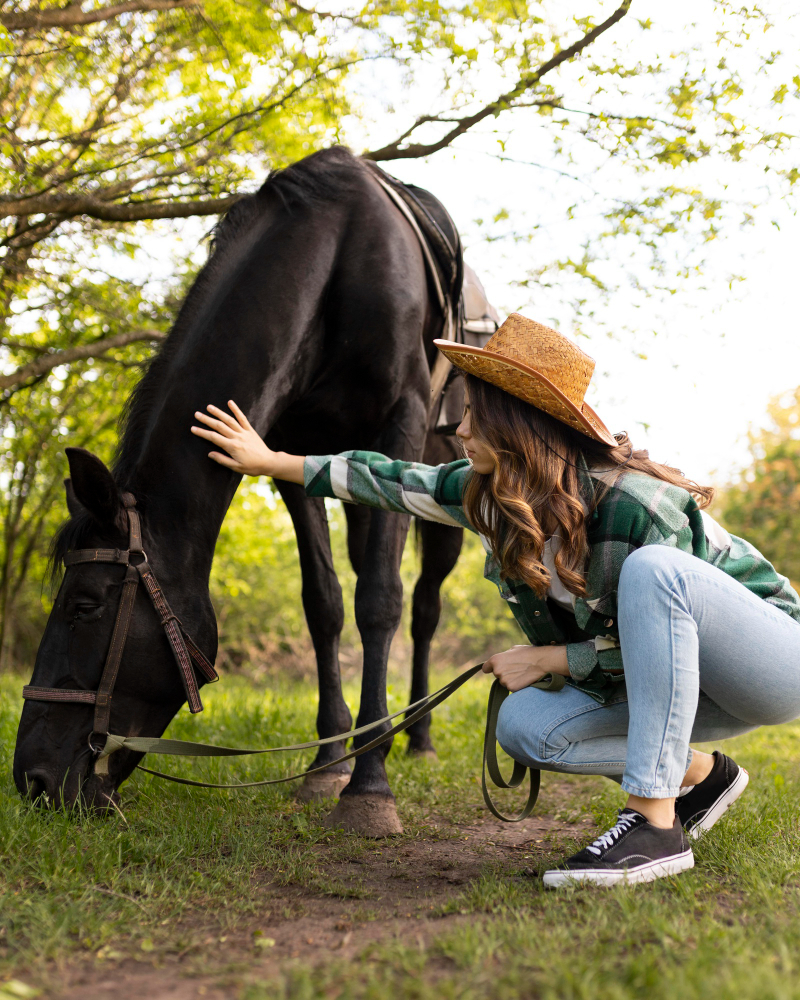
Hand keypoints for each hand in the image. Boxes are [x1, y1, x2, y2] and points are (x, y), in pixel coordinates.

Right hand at [190, 400, 304, 481]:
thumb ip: (222, 460)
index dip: (202, 432)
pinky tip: (230, 402)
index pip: (214, 437)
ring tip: (209, 407)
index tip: (193, 428)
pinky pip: (243, 418)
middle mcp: (237, 437)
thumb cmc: (252, 467)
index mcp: (232, 447)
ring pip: (229, 420)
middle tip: (197, 414)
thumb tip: (210, 454)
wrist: (269, 462)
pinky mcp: (250, 430)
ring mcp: (244, 432)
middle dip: (207, 420)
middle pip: (219, 426)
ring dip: (218, 412)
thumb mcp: (236, 467)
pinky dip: (236, 410)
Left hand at [482, 644, 567, 691]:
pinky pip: (512, 688)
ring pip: (505, 682)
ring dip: (511, 679)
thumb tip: (499, 661)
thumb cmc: (529, 653)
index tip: (496, 669)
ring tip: (522, 672)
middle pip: (497, 675)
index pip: (486, 668)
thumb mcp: (513, 649)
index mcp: (495, 659)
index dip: (491, 668)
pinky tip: (524, 679)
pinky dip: (517, 685)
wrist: (542, 662)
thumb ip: (503, 656)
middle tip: (517, 668)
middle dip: (505, 673)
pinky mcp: (512, 688)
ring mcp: (504, 680)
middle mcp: (497, 671)